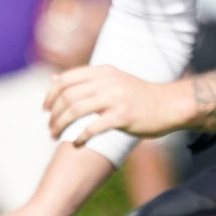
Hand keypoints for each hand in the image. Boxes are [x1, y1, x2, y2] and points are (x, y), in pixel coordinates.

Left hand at [45, 65, 189, 142]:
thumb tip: (54, 79)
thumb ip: (85, 80)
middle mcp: (108, 82)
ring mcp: (116, 98)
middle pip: (67, 96)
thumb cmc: (140, 96)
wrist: (170, 105)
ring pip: (75, 110)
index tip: (45, 110)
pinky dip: (79, 137)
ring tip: (56, 136)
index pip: (66, 80)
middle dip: (53, 115)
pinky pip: (92, 128)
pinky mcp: (123, 116)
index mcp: (104, 71)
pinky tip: (76, 144)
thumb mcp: (113, 80)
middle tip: (50, 128)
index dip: (50, 95)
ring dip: (60, 125)